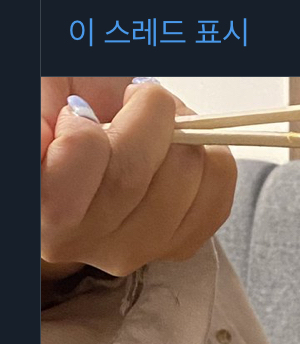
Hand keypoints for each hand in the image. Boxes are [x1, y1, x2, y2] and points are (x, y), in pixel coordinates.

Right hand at [41, 77, 236, 279]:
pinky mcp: (177, 245)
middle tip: (133, 100)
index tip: (79, 111)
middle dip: (147, 116)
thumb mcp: (44, 95)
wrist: (94, 142)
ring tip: (159, 126)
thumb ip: (45, 113)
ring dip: (183, 134)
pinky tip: (181, 152)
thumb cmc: (66, 114)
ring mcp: (132, 248)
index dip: (85, 125)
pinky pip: (217, 195)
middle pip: (132, 173)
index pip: (76, 162)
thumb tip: (56, 130)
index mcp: (38, 204)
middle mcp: (81, 239)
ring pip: (181, 180)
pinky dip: (211, 159)